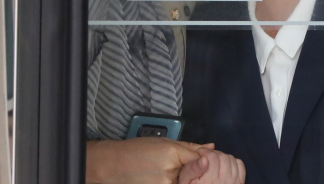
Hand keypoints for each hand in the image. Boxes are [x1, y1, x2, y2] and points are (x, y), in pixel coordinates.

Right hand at [86, 138, 213, 183]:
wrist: (112, 165)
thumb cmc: (137, 151)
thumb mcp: (165, 143)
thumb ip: (190, 147)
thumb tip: (210, 147)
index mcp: (173, 156)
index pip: (200, 160)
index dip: (201, 160)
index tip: (199, 160)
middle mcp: (170, 176)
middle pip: (193, 175)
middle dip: (189, 172)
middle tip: (168, 167)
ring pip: (184, 182)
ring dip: (179, 178)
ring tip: (159, 172)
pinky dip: (171, 181)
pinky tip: (158, 177)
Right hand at [179, 148, 245, 183]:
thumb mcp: (185, 181)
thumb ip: (192, 169)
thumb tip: (203, 159)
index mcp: (210, 180)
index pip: (212, 157)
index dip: (205, 151)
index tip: (200, 152)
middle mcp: (224, 181)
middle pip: (222, 156)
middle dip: (213, 153)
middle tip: (206, 155)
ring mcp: (233, 182)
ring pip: (231, 159)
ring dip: (222, 156)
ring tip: (214, 160)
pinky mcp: (239, 182)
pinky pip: (240, 165)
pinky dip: (233, 161)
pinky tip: (225, 165)